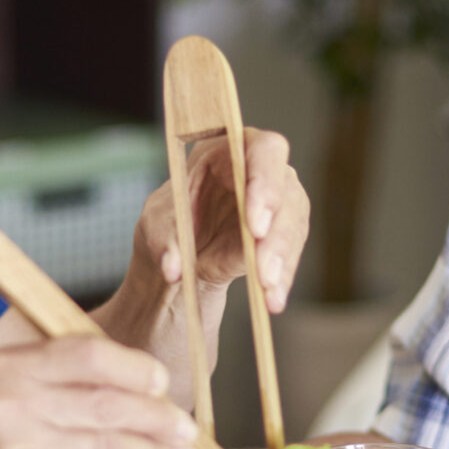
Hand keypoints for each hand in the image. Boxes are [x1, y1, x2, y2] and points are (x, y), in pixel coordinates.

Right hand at [0, 335, 199, 448]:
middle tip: (186, 427)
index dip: (135, 368)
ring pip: (111, 445)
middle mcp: (15, 402)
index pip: (88, 354)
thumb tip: (131, 386)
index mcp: (8, 366)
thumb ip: (52, 379)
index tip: (160, 382)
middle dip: (158, 417)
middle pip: (109, 403)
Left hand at [135, 127, 308, 311]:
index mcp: (230, 149)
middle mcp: (262, 170)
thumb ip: (163, 241)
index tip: (255, 222)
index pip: (261, 150)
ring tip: (268, 291)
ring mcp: (279, 202)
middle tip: (263, 267)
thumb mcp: (155, 225)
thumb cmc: (170, 221)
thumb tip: (172, 268)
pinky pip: (289, 255)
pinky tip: (273, 300)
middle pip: (286, 189)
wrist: (182, 251)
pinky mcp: (283, 234)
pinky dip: (281, 279)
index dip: (265, 181)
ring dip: (281, 260)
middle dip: (277, 231)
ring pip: (293, 225)